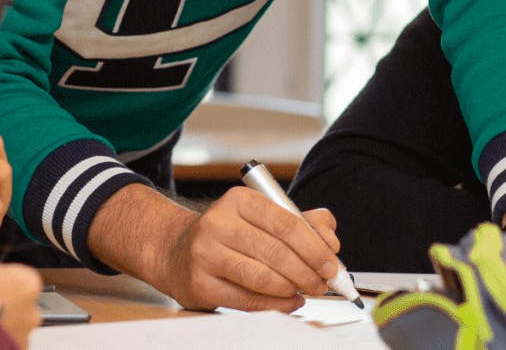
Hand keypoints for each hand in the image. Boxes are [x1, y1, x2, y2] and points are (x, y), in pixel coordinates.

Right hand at [93, 185, 343, 311]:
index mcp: (239, 201)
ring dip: (292, 289)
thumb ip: (300, 222)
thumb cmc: (226, 235)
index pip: (286, 222)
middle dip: (308, 272)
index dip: (315, 246)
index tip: (332, 263)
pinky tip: (289, 301)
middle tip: (324, 283)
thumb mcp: (260, 217)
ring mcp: (205, 254)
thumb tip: (331, 239)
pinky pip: (246, 299)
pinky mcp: (199, 284)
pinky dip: (274, 304)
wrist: (173, 250)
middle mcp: (218, 223)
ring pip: (262, 277)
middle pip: (276, 252)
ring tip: (307, 292)